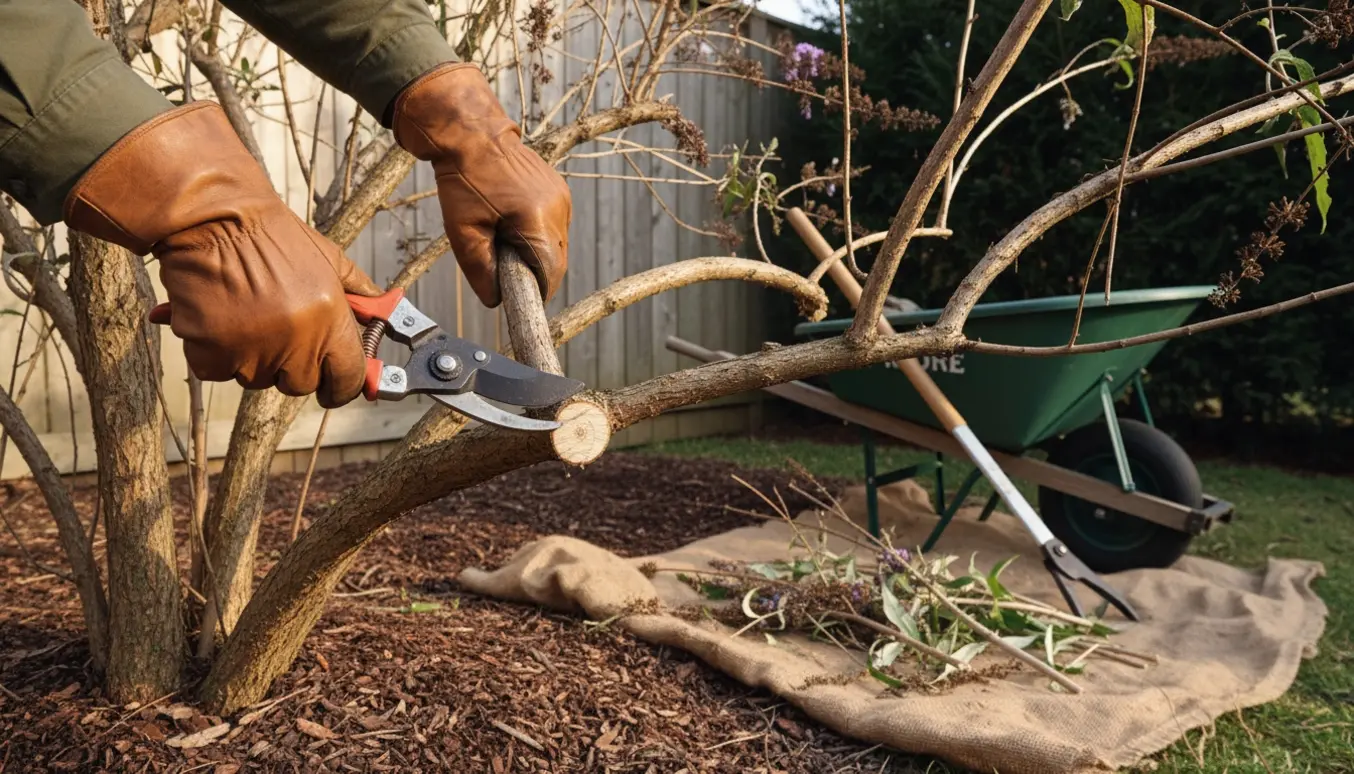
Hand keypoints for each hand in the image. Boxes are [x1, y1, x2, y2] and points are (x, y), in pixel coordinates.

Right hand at [63, 102, 380, 407]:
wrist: (212, 217)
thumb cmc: (270, 236)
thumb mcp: (327, 258)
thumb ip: (359, 292)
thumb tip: (383, 313)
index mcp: (329, 318)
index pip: (348, 378)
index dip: (343, 386)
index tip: (336, 388)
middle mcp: (295, 339)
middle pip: (300, 384)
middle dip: (292, 366)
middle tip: (278, 332)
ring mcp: (252, 349)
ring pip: (257, 378)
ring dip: (252, 357)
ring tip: (244, 314)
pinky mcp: (211, 351)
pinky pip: (218, 370)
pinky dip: (214, 353)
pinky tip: (216, 318)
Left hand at [391, 63, 570, 306]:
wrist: (472, 133)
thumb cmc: (464, 179)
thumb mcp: (463, 231)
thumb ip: (480, 271)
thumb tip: (495, 300)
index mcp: (538, 220)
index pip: (549, 275)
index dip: (533, 292)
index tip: (516, 298)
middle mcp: (559, 210)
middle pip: (557, 263)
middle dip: (533, 272)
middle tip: (503, 267)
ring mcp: (563, 199)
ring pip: (557, 246)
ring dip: (536, 253)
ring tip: (504, 236)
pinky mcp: (560, 192)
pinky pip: (555, 227)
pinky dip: (538, 235)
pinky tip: (512, 222)